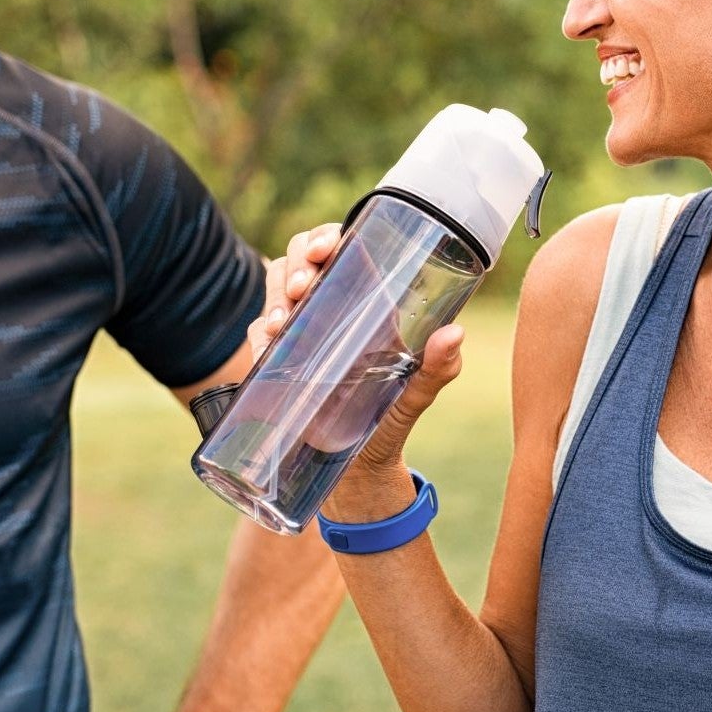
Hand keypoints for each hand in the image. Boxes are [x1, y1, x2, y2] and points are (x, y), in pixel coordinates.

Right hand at [250, 223, 464, 481]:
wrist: (355, 475)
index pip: (340, 248)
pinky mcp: (275, 359)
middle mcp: (328, 307)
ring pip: (274, 286)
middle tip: (303, 288)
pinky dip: (258, 332)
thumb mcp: (415, 396)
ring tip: (283, 320)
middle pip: (299, 258)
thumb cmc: (390, 424)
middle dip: (296, 264)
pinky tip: (269, 345)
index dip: (325, 236)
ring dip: (274, 294)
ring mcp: (298, 331)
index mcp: (364, 301)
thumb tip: (455, 334)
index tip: (326, 248)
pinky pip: (257, 331)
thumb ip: (435, 370)